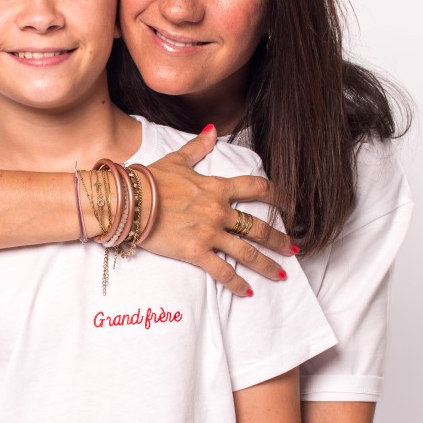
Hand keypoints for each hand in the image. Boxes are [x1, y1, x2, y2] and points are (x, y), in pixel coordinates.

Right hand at [142, 126, 294, 295]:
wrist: (130, 202)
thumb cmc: (150, 181)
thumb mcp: (176, 160)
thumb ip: (197, 147)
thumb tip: (211, 130)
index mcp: (217, 187)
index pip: (256, 188)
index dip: (278, 196)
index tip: (291, 205)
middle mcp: (219, 211)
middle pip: (259, 226)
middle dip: (279, 239)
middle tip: (293, 249)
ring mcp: (209, 233)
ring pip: (247, 252)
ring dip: (267, 264)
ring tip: (281, 274)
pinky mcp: (196, 252)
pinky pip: (222, 271)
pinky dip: (236, 284)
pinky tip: (247, 291)